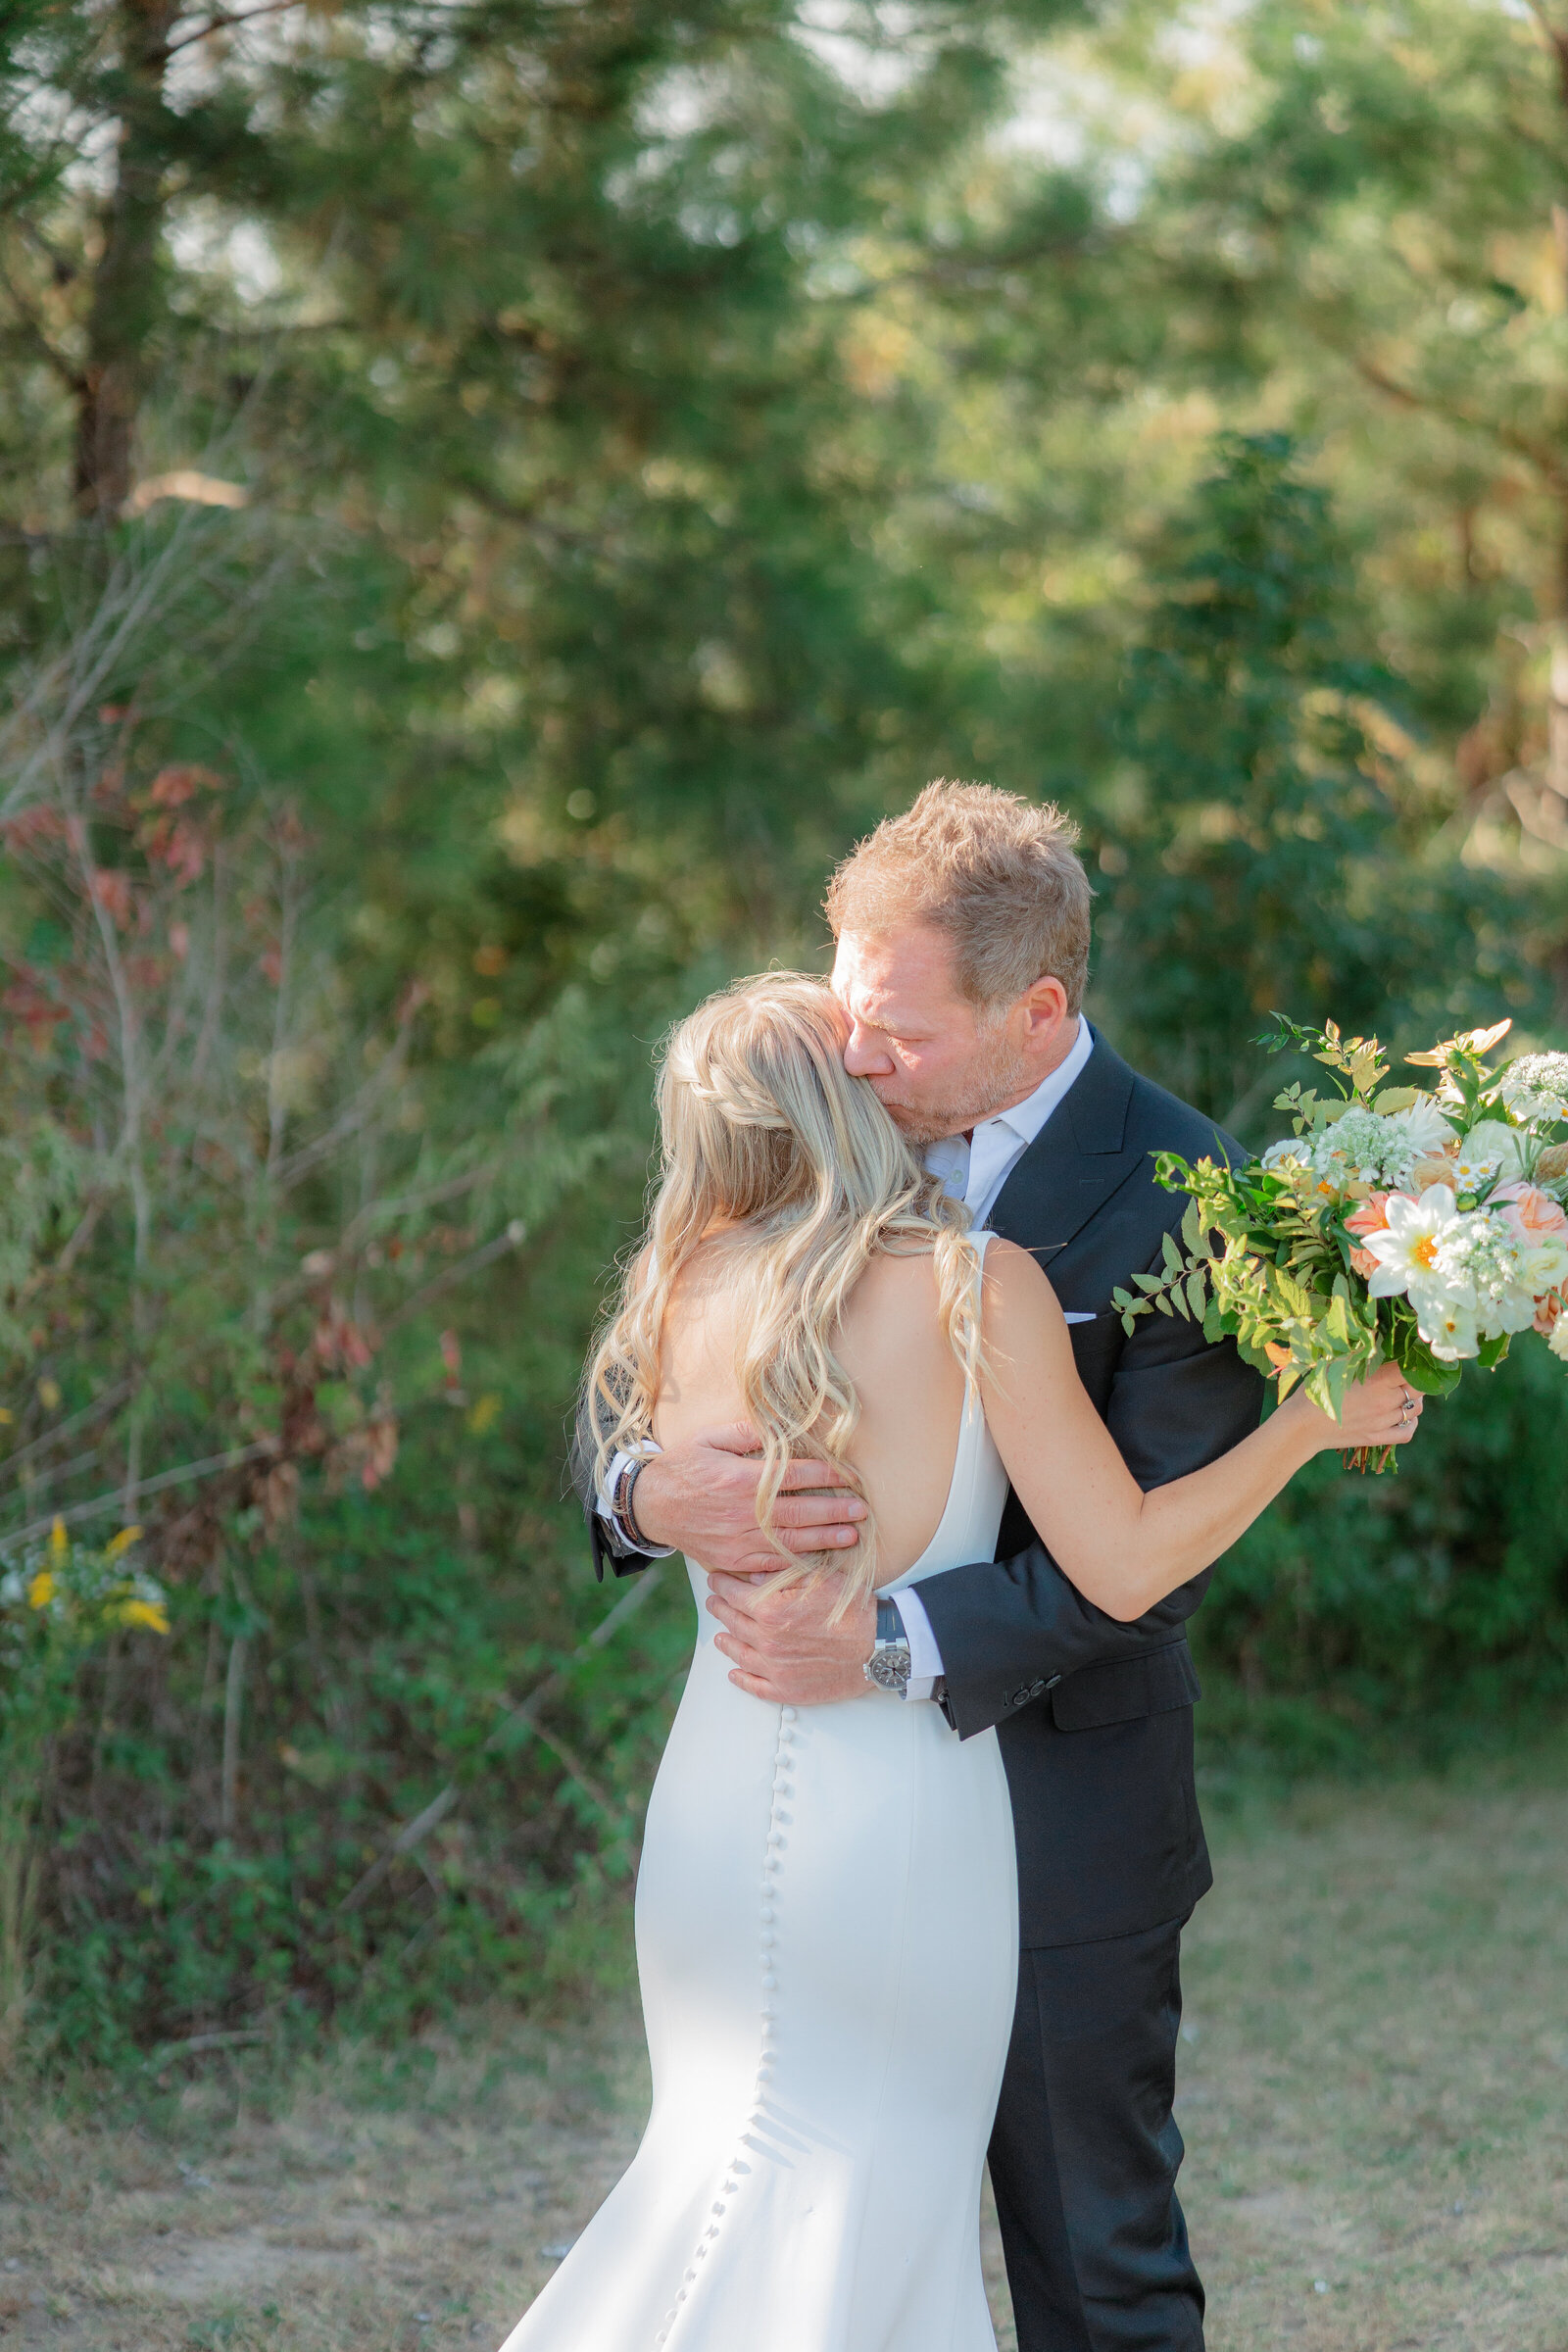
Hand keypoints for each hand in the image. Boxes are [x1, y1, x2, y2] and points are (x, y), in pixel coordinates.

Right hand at [631, 1423, 866, 1570]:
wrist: (649, 1505)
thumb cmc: (681, 1467)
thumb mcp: (708, 1438)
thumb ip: (744, 1431)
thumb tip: (778, 1427)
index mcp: (741, 1479)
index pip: (794, 1475)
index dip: (824, 1474)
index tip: (847, 1475)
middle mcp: (744, 1512)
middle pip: (800, 1510)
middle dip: (835, 1510)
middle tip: (862, 1510)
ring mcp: (739, 1539)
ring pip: (790, 1540)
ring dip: (824, 1538)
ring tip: (851, 1536)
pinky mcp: (733, 1559)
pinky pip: (769, 1564)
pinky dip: (795, 1562)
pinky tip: (816, 1558)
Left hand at [707, 1570, 875, 1704]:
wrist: (879, 1647)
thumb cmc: (853, 1610)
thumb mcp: (820, 1579)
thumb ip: (783, 1576)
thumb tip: (753, 1577)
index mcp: (771, 1611)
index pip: (734, 1595)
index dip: (721, 1585)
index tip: (714, 1579)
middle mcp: (767, 1641)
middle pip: (733, 1622)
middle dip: (720, 1610)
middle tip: (713, 1603)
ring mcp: (776, 1669)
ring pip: (739, 1655)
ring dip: (726, 1643)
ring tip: (719, 1637)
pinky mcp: (788, 1690)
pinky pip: (756, 1686)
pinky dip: (741, 1680)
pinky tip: (734, 1674)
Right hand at [1285, 1359, 1425, 1454]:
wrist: (1302, 1425)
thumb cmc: (1315, 1389)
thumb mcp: (1336, 1364)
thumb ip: (1361, 1355)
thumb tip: (1378, 1339)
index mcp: (1376, 1380)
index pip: (1413, 1370)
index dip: (1418, 1362)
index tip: (1415, 1358)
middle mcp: (1384, 1402)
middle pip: (1419, 1390)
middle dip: (1418, 1381)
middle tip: (1408, 1375)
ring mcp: (1383, 1422)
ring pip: (1415, 1411)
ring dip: (1415, 1401)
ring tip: (1403, 1394)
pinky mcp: (1378, 1438)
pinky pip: (1408, 1432)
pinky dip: (1411, 1423)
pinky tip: (1403, 1416)